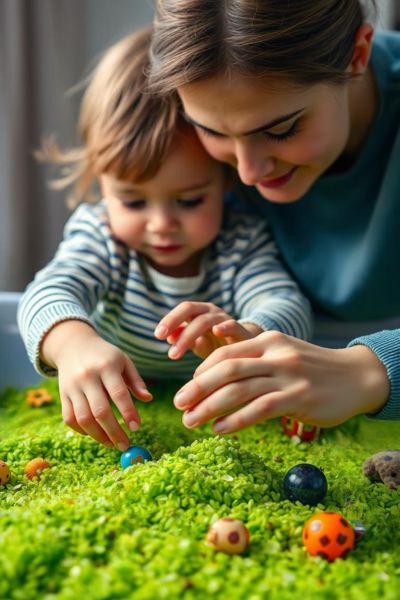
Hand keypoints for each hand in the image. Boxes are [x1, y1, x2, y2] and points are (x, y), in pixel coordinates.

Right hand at [40, 321, 151, 448]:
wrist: (73, 345)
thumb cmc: (105, 355)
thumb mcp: (123, 361)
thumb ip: (136, 380)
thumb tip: (148, 399)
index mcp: (106, 366)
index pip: (118, 393)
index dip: (128, 412)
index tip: (136, 427)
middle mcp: (87, 377)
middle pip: (100, 410)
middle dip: (114, 431)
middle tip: (125, 445)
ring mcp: (72, 387)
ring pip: (83, 418)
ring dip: (98, 436)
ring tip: (112, 443)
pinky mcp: (62, 395)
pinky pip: (69, 419)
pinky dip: (82, 431)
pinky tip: (95, 434)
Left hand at [154, 301, 260, 359]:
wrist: (251, 353)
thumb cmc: (220, 348)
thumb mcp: (199, 344)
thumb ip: (184, 339)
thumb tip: (169, 337)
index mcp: (201, 313)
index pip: (183, 310)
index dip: (169, 319)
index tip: (157, 335)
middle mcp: (213, 313)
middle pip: (190, 309)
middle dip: (174, 322)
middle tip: (161, 339)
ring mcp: (228, 320)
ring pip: (206, 320)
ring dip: (187, 336)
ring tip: (174, 354)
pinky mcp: (243, 332)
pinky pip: (234, 325)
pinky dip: (226, 326)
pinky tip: (216, 332)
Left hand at [171, 331, 389, 432]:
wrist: (356, 376)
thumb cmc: (313, 369)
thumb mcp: (284, 355)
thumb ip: (255, 362)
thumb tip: (218, 383)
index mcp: (268, 341)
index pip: (225, 352)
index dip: (201, 370)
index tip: (189, 387)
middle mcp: (275, 355)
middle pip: (226, 369)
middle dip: (197, 388)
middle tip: (178, 404)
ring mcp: (288, 376)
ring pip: (238, 390)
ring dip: (208, 407)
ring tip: (190, 421)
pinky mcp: (299, 398)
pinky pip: (259, 409)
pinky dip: (235, 420)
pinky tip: (219, 429)